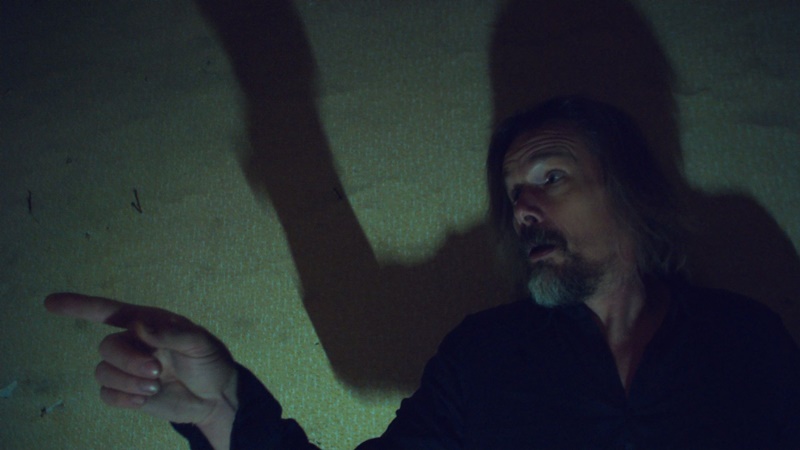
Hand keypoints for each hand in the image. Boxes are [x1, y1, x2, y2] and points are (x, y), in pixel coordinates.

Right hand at [44, 293, 237, 440]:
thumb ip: (172, 334)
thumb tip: (139, 326)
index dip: (79, 306)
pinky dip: (123, 398)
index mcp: (149, 323)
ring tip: (156, 385)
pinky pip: (106, 394)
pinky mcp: (128, 392)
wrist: (216, 397)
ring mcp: (129, 368)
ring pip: (103, 372)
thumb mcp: (200, 344)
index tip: (50, 303)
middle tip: (156, 371)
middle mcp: (134, 343)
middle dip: (128, 361)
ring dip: (127, 382)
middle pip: (107, 347)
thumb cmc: (210, 362)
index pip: (109, 311)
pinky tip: (144, 400)